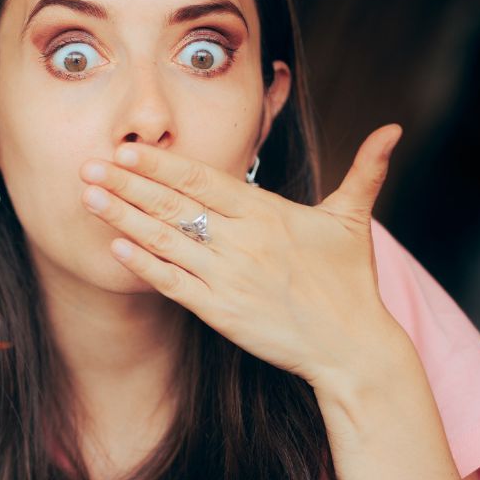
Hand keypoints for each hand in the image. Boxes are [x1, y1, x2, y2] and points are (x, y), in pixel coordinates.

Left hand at [79, 124, 406, 391]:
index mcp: (266, 213)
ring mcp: (228, 277)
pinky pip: (172, 283)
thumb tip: (393, 131)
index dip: (162, 164)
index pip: (203, 180)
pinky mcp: (220, 311)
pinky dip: (143, 264)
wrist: (352, 348)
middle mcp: (242, 241)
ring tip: (87, 198)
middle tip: (86, 165)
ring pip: (165, 241)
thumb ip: (364, 172)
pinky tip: (114, 248)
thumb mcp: (354, 221)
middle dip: (127, 184)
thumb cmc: (350, 282)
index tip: (127, 149)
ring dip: (122, 218)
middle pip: (174, 205)